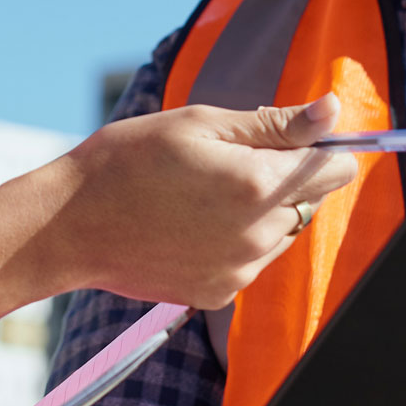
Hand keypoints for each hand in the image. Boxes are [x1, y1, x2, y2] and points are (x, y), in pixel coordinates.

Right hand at [40, 94, 355, 308]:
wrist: (70, 225)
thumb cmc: (127, 161)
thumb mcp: (199, 124)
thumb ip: (274, 123)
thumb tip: (333, 110)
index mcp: (258, 184)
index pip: (335, 168)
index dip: (319, 148)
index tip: (291, 137)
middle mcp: (258, 235)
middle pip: (309, 202)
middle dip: (283, 179)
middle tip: (224, 162)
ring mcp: (239, 271)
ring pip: (281, 234)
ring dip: (260, 213)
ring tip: (200, 195)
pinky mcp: (218, 294)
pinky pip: (249, 261)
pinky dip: (234, 242)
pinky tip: (189, 225)